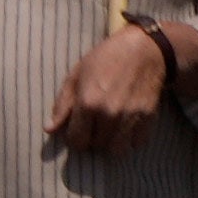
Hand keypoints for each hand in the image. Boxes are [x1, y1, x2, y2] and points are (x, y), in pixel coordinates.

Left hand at [44, 23, 179, 156]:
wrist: (144, 47)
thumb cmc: (105, 59)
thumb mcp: (76, 76)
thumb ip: (62, 105)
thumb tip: (49, 129)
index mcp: (87, 103)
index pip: (76, 141)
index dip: (74, 138)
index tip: (78, 131)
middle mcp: (109, 113)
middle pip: (97, 146)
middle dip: (93, 140)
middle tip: (95, 128)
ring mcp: (130, 115)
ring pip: (117, 149)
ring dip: (111, 143)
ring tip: (110, 131)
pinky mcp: (149, 115)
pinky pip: (138, 142)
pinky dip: (131, 140)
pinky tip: (127, 128)